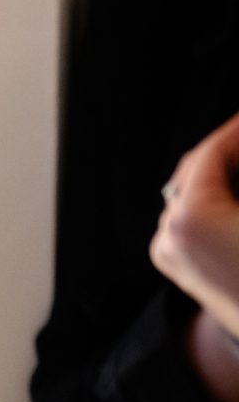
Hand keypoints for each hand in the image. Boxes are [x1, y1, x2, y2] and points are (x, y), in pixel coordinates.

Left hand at [151, 111, 238, 338]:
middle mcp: (168, 236)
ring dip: (226, 177)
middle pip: (198, 173)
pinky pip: (195, 220)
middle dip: (231, 154)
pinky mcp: (181, 269)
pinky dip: (219, 203)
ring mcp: (169, 255)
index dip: (235, 132)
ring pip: (195, 195)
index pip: (210, 154)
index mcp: (189, 220)